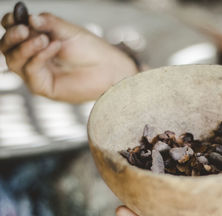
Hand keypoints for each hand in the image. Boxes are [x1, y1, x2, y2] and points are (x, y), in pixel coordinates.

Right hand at [0, 12, 137, 101]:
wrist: (107, 69)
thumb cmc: (90, 49)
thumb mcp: (68, 31)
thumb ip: (49, 23)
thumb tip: (30, 18)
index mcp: (35, 38)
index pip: (12, 30)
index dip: (10, 22)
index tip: (18, 18)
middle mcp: (31, 55)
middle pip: (6, 46)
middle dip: (12, 36)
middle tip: (24, 29)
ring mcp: (35, 72)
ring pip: (13, 60)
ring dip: (25, 47)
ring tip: (45, 39)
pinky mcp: (42, 86)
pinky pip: (30, 70)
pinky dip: (39, 56)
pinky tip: (54, 47)